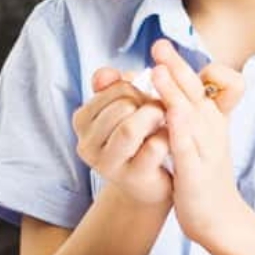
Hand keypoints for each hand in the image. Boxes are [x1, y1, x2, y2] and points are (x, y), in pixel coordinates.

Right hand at [71, 67, 172, 206]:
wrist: (149, 181)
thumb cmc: (139, 137)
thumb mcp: (125, 106)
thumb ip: (116, 85)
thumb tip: (107, 74)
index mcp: (82, 120)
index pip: (115, 89)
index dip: (139, 88)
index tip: (147, 97)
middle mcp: (87, 145)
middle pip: (121, 108)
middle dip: (148, 104)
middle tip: (160, 110)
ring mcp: (108, 164)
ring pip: (129, 129)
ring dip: (155, 118)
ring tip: (164, 120)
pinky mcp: (133, 177)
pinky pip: (153, 148)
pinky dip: (167, 137)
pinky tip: (171, 139)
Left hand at [148, 39, 246, 244]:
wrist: (219, 218)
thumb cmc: (204, 175)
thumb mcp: (200, 137)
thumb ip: (185, 110)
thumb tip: (166, 86)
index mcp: (211, 119)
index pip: (201, 84)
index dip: (181, 64)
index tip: (161, 47)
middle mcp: (211, 129)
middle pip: (195, 91)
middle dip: (177, 66)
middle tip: (159, 44)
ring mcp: (205, 149)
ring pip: (190, 115)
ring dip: (175, 92)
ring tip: (159, 71)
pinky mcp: (196, 172)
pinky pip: (187, 147)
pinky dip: (179, 129)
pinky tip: (169, 115)